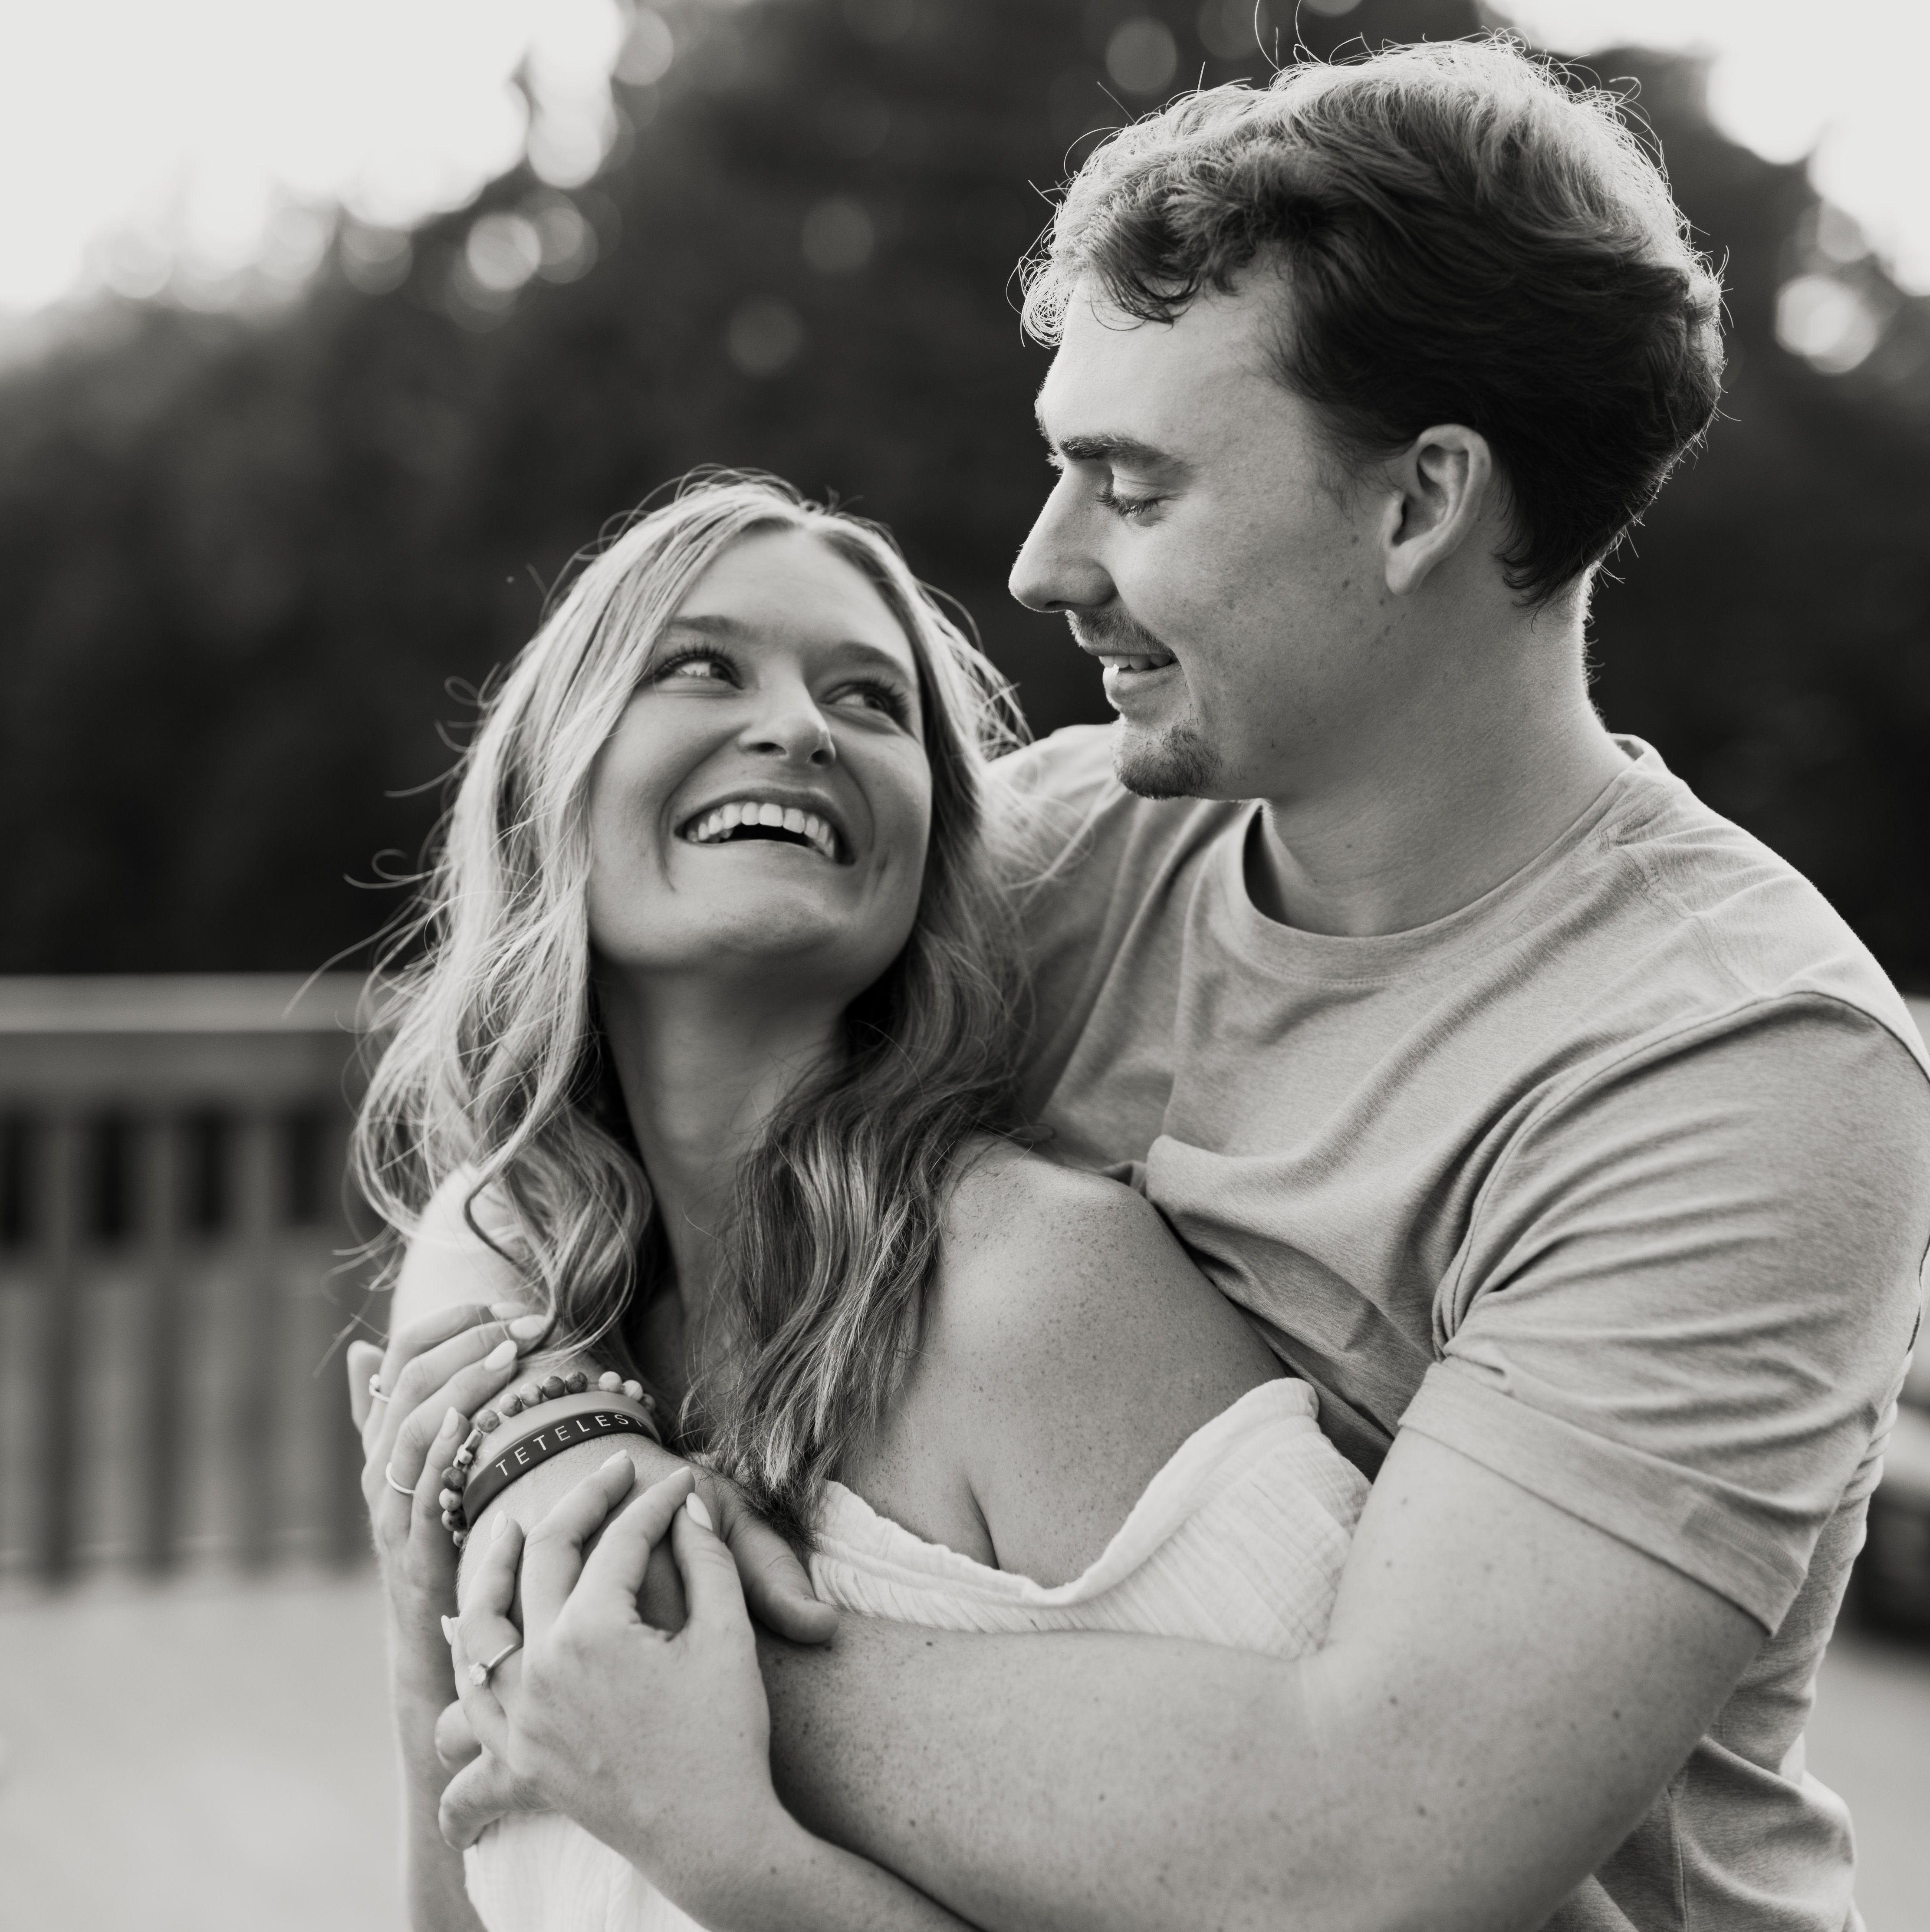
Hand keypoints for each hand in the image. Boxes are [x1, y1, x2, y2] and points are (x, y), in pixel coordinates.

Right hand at [348, 1302, 549, 1688]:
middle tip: (525, 1324)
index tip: (506, 1304)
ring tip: (509, 1356)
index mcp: (382, 1438)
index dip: (453, 1319)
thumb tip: (363, 1350)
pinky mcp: (415, 1552)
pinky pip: (421, 1494)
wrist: (433, 1637)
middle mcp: (378, 1467)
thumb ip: (388, 1415)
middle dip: (470, 1341)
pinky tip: (472, 1423)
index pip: (403, 1353)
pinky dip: (443, 1452)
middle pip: (411, 1381)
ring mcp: (391, 1510)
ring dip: (464, 1384)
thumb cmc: (437, 1540)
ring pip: (413, 1429)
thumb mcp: (413, 1474)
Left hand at [453, 1457, 792, 1908]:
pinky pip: (466, 1716)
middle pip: (541, 1559)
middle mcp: (540, 1670)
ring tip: (510, 1536)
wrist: (711, 1835)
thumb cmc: (726, 1733)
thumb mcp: (729, 1633)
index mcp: (592, 1632)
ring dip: (491, 1574)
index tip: (681, 1484)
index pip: (619, 1540)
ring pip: (479, 1629)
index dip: (656, 1502)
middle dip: (581, 1504)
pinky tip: (470, 1647)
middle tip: (611, 1476)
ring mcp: (520, 1719)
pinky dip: (462, 1676)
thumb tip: (687, 1508)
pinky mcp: (519, 1762)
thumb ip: (709, 1559)